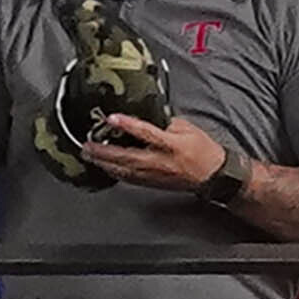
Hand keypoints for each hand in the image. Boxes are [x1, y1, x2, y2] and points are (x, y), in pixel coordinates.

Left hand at [79, 110, 225, 193]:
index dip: (127, 125)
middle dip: (104, 152)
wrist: (211, 174)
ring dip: (104, 163)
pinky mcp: (151, 183)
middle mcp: (159, 162)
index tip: (112, 118)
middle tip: (87, 145)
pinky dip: (114, 172)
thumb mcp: (186, 128)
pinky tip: (104, 167)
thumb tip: (147, 115)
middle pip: (126, 157)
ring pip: (124, 171)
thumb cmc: (201, 149)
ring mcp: (153, 175)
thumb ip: (164, 121)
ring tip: (90, 156)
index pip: (145, 133)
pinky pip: (128, 179)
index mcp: (170, 144)